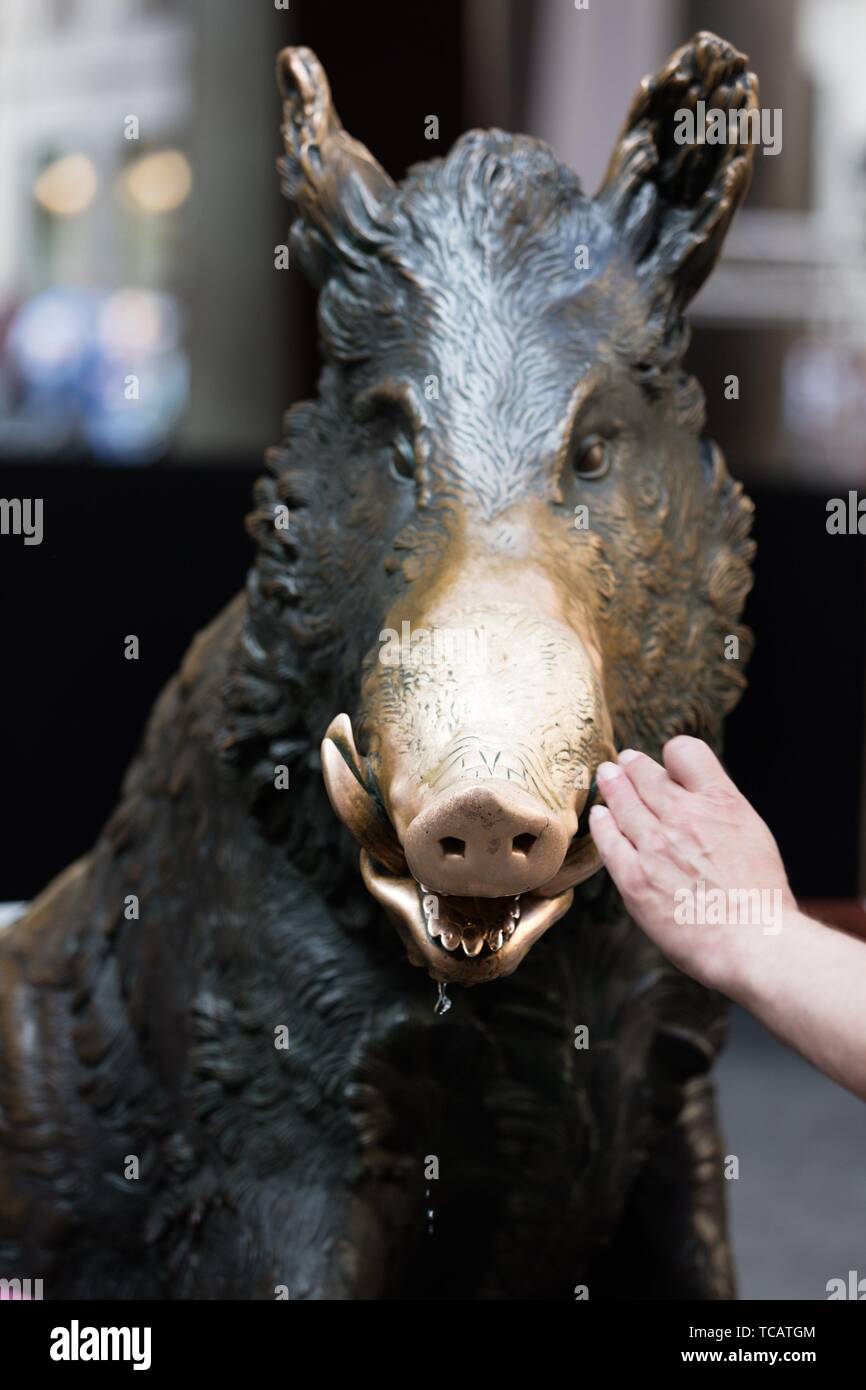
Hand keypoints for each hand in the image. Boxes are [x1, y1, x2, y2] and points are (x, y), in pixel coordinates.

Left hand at [588, 736, 796, 991]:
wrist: (752, 942)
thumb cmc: (760, 897)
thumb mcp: (753, 835)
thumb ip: (722, 812)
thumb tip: (703, 799)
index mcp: (721, 802)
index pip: (686, 751)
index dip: (674, 756)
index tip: (668, 766)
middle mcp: (685, 815)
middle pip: (646, 774)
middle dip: (633, 765)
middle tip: (625, 762)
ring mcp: (656, 845)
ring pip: (622, 801)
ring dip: (613, 785)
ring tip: (607, 776)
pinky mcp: (635, 876)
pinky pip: (608, 840)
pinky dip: (602, 824)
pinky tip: (600, 817)